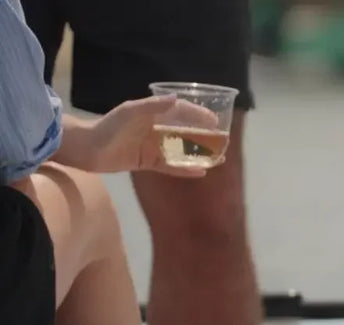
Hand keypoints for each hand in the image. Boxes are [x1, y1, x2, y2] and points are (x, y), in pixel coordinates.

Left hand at [63, 95, 223, 177]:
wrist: (87, 149)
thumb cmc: (109, 127)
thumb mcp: (131, 112)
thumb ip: (154, 106)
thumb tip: (177, 99)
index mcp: (152, 114)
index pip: (181, 112)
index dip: (199, 115)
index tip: (216, 122)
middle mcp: (155, 130)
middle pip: (185, 133)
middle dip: (205, 137)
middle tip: (223, 143)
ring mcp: (152, 147)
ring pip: (181, 151)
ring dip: (200, 155)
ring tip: (218, 159)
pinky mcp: (147, 162)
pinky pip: (171, 167)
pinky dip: (185, 169)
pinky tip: (200, 172)